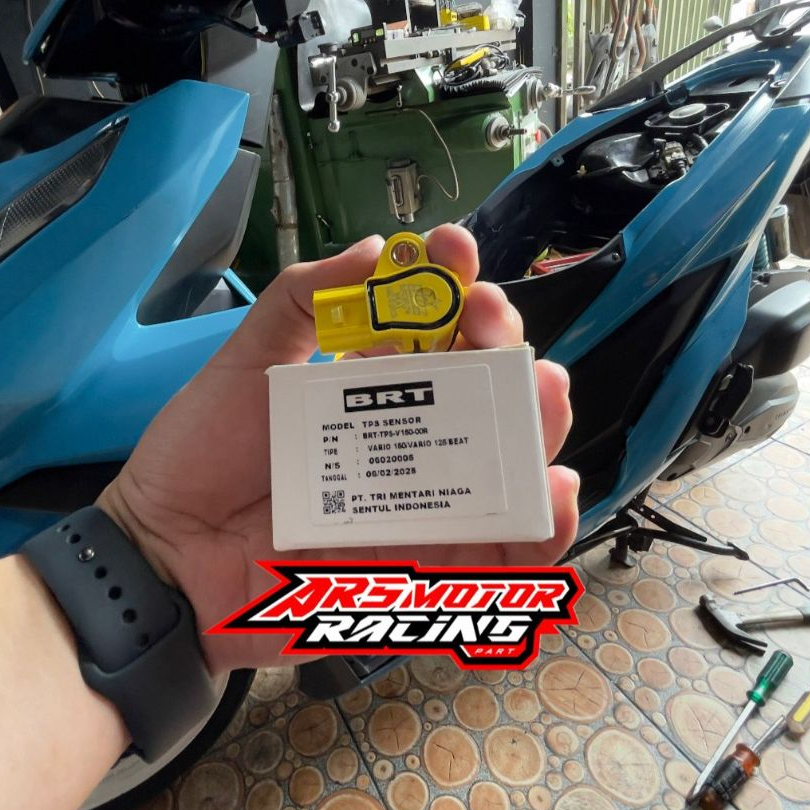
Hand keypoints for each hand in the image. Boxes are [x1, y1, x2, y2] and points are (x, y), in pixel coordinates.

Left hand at [98, 225, 578, 674]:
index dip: (455, 289)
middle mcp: (410, 447)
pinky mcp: (423, 574)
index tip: (453, 252)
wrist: (167, 557)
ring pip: (507, 473)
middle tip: (491, 324)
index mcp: (375, 393)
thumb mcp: (246, 367)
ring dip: (540, 430)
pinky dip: (540, 533)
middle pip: (487, 400)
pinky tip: (552, 492)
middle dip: (507, 351)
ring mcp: (421, 511)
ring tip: (545, 391)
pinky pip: (498, 561)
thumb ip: (299, 303)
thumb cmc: (202, 459)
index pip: (439, 337)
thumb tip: (375, 250)